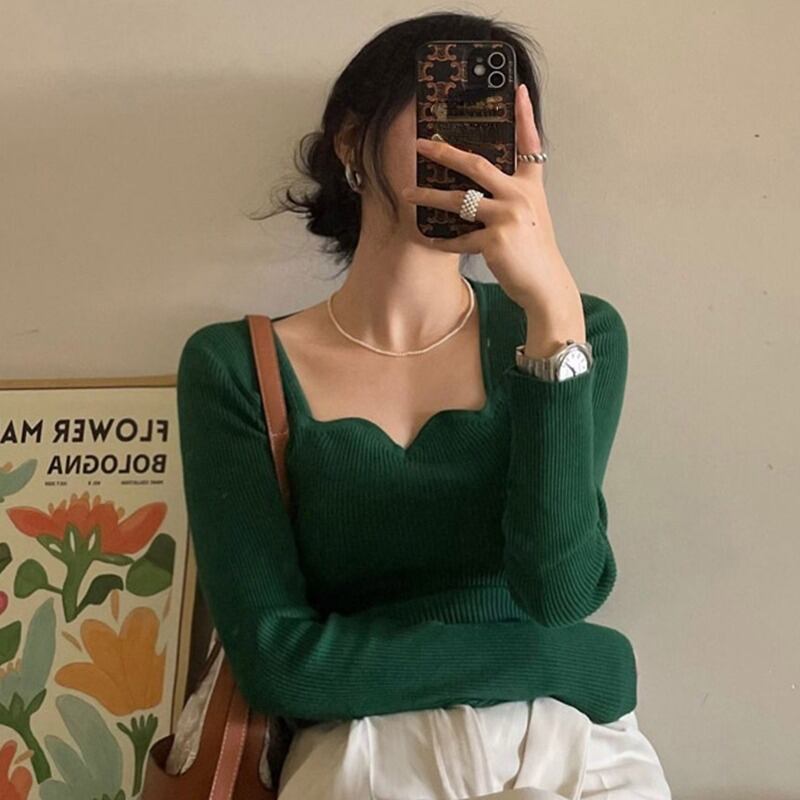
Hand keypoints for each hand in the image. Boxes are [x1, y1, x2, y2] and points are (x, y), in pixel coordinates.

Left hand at [401, 83, 580, 317]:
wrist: (545, 283)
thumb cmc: (534, 250)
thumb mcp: (531, 215)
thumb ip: (511, 196)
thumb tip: (476, 187)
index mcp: (530, 186)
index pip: (530, 145)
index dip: (524, 116)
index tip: (518, 90)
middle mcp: (520, 196)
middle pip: (476, 165)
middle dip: (444, 153)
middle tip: (421, 144)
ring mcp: (508, 216)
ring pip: (459, 201)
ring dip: (429, 198)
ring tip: (407, 194)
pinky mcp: (495, 240)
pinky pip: (459, 238)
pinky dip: (441, 241)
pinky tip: (426, 238)